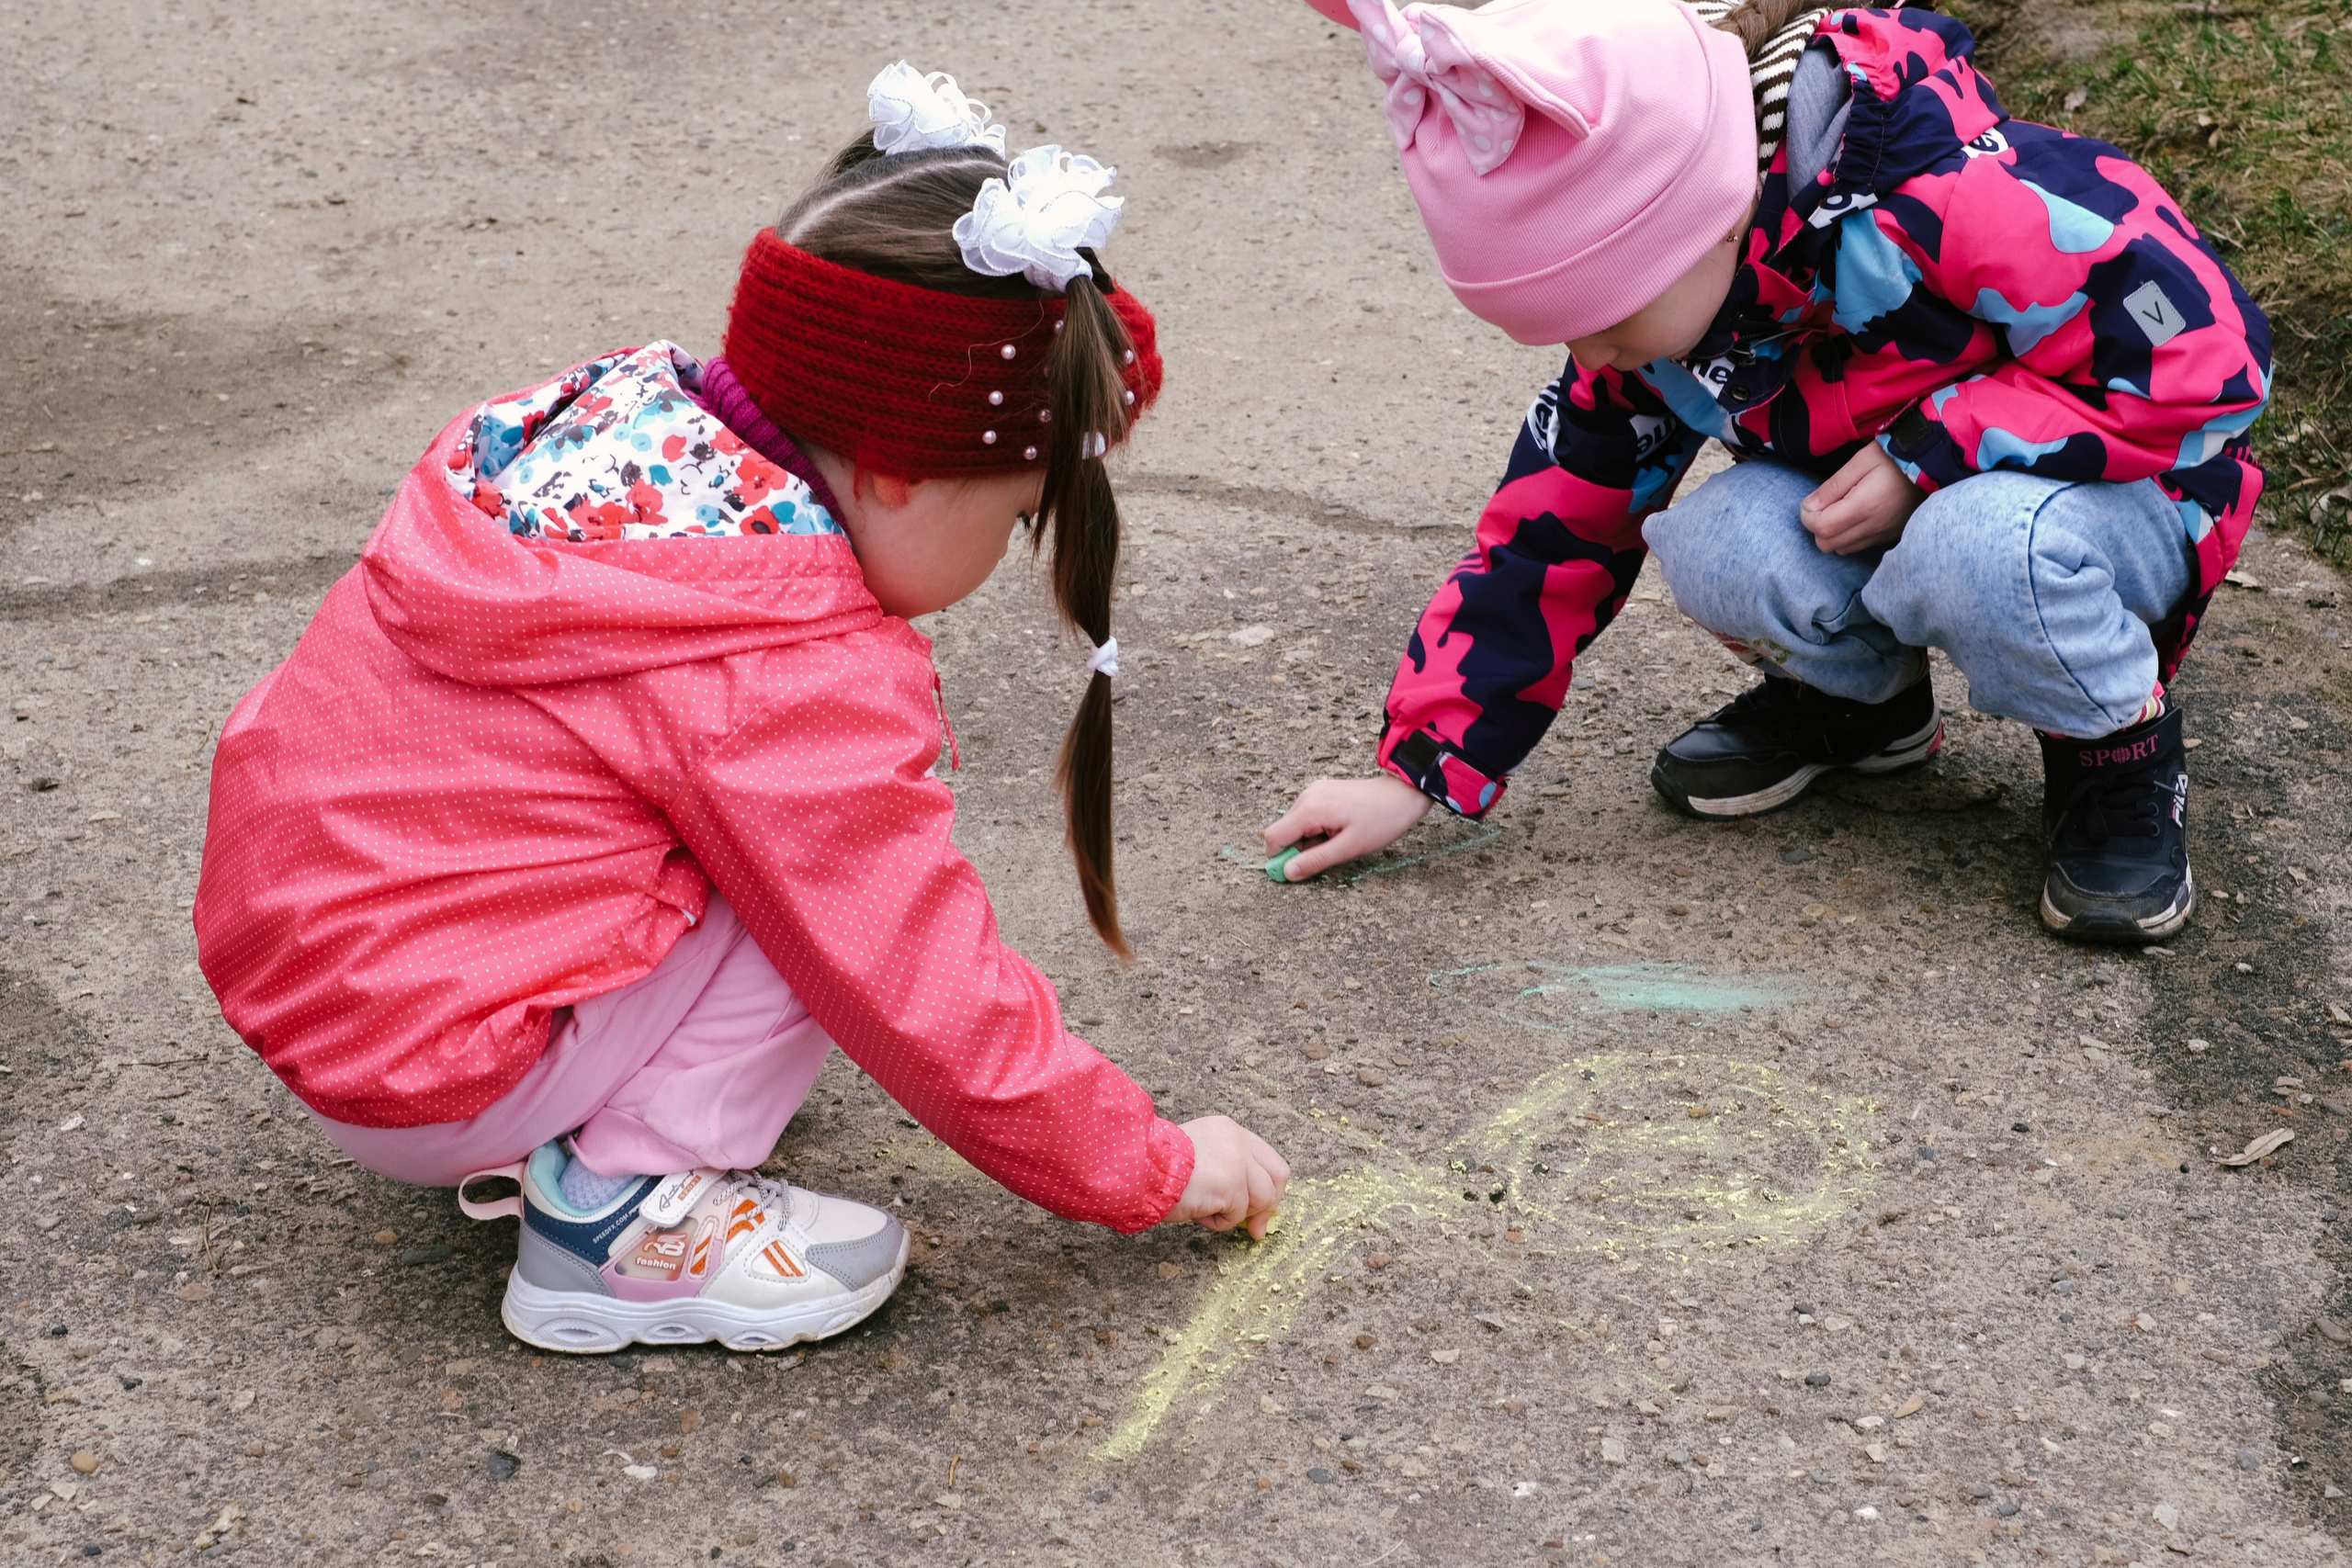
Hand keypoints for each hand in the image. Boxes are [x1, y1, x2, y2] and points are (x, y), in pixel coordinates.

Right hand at [1165, 1116, 1290, 1238]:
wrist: (1138, 1169)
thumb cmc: (1157, 1170)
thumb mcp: (1199, 1163)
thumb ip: (1228, 1176)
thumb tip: (1255, 1215)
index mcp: (1228, 1131)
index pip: (1268, 1159)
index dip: (1269, 1188)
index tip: (1259, 1211)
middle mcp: (1237, 1139)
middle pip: (1278, 1176)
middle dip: (1269, 1206)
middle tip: (1254, 1229)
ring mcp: (1237, 1160)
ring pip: (1262, 1199)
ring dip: (1234, 1214)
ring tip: (1205, 1208)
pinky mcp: (1232, 1183)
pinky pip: (1237, 1216)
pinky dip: (1218, 1222)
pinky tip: (1197, 1211)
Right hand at [1262, 773, 1432, 880]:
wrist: (1401, 794)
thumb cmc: (1380, 821)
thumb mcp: (1349, 848)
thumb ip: (1316, 860)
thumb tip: (1288, 873)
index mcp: (1310, 809)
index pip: (1274, 838)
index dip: (1280, 859)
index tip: (1297, 873)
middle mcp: (1306, 797)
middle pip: (1284, 832)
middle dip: (1299, 850)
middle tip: (1330, 854)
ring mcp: (1313, 792)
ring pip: (1295, 826)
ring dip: (1310, 841)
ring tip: (1339, 840)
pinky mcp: (1320, 793)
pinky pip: (1307, 817)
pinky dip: (1316, 830)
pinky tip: (1339, 830)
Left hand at [1800, 441, 1926, 555]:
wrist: (1932, 463)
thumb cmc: (1894, 457)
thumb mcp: (1861, 461)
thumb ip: (1833, 486)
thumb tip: (1808, 507)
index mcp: (1865, 506)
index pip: (1822, 528)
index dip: (1808, 517)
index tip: (1810, 503)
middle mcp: (1875, 526)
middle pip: (1828, 544)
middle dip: (1817, 527)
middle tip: (1823, 506)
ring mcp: (1884, 534)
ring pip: (1841, 549)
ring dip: (1832, 534)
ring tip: (1838, 509)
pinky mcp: (1890, 536)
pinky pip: (1859, 546)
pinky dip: (1847, 536)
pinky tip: (1853, 516)